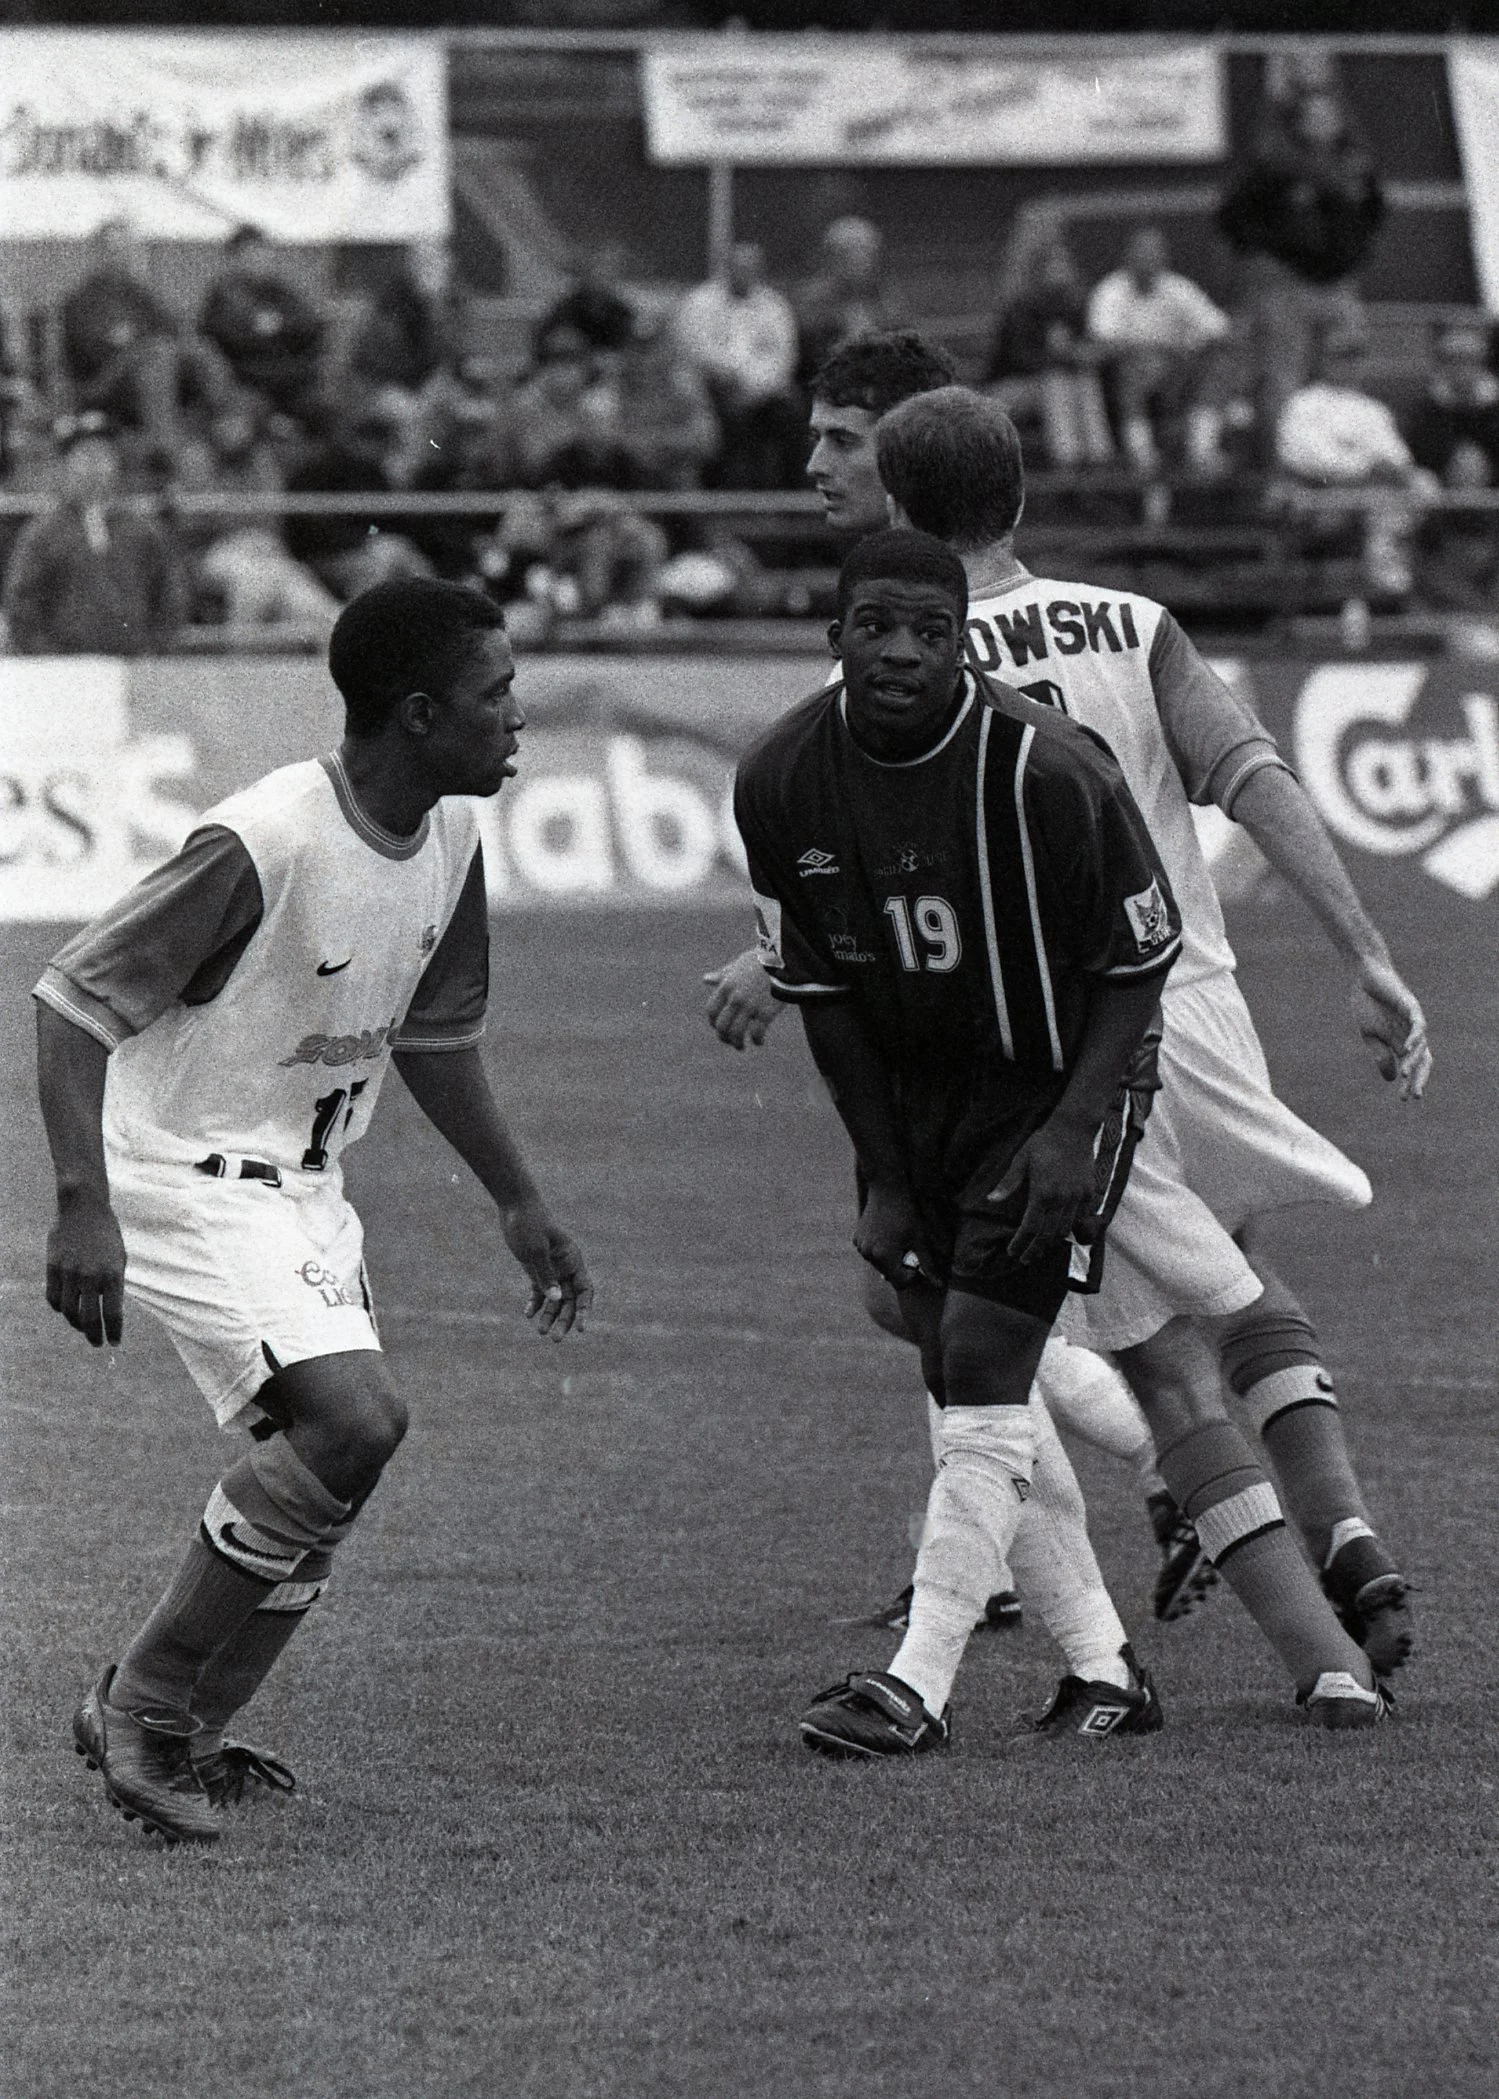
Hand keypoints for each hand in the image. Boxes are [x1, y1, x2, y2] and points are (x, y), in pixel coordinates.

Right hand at [46, 1191, 125, 1347]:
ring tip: (83, 1327)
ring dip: (77, 1324)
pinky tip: (67, 1311)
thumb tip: (107, 1309)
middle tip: (97, 1343)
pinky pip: (53, 1298)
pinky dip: (60, 1309)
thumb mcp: (119, 1258)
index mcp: (112, 1274)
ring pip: (69, 1311)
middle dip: (94, 1336)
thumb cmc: (106, 1234)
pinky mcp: (53, 1268)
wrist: (83, 1208)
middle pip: (90, 1318)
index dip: (114, 1332)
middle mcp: (90, 1277)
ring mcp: (69, 1273)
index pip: (113, 1314)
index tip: (114, 1342)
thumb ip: (114, 1283)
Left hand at [500, 1199, 592, 1338]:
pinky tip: (528, 1314)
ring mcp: (551, 1269)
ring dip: (549, 1315)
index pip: (585, 1290)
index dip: (586, 1310)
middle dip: (565, 1320)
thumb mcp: (535, 1250)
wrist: (514, 1206)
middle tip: (555, 1339)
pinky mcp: (536, 1269)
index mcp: (572, 1259)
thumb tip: (556, 1299)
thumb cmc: (528, 1224)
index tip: (582, 1328)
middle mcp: (565, 1266)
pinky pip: (539, 1291)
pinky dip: (535, 1303)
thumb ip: (545, 1274)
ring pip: (555, 1298)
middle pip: (570, 1299)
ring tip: (541, 1332)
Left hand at [703, 948, 780, 1050]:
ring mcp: (750, 1006)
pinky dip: (757, 1041)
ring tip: (741, 1047)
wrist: (785, 958)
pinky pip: (757, 1033)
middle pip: (722, 1025)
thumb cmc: (762, 960)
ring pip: (736, 1033)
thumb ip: (722, 975)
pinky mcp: (766, 1012)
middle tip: (730, 1041)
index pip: (711, 1011)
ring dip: (737, 1044)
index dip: (714, 1022)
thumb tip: (706, 979)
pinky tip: (760, 1042)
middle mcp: (735, 998)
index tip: (719, 1028)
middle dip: (724, 1037)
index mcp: (726, 986)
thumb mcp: (738, 965)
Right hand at [853, 1184, 938, 1288]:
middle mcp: (868, 1255)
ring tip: (897, 1238)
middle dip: (900, 1265)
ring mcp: (860, 1247)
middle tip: (908, 1245)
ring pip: (879, 1264)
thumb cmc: (906, 1213)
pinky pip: (870, 1253)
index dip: (912, 1273)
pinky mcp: (856, 1239)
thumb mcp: (919, 1238)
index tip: (916, 1257)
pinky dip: (879, 1249)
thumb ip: (927, 1264)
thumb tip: (939, 1285)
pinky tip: (886, 1233)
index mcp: (884, 1257)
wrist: (886, 1189)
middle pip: (889, 1273)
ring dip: (889, 1257)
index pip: (900, 1282)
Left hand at [988, 1119, 1098, 1265]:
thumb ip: (1008, 1183)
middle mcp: (1061, 1199)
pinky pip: (1080, 1219)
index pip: (1030, 1226)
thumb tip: (991, 1200)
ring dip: (1052, 1243)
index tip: (1013, 1251)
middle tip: (1025, 1259)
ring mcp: (1077, 1197)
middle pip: (1048, 1234)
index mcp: (1042, 1192)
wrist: (1073, 1129)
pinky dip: (1071, 1230)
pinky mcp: (1088, 1193)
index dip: (1021, 1242)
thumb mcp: (1021, 1159)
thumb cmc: (1043, 1143)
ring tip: (1041, 1250)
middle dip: (1035, 1250)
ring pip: (1065, 1229)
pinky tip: (1062, 1234)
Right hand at [1351, 956, 1430, 1100]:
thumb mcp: (1371, 1035)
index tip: (1402, 1100)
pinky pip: (1418, 1025)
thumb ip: (1381, 1055)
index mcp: (1401, 1041)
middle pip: (1422, 1060)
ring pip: (1420, 1046)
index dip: (1408, 1083)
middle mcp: (1411, 1033)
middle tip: (1414, 1096)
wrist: (1364, 976)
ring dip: (1413, 1062)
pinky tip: (1408, 1048)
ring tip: (1405, 1077)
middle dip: (1419, 1078)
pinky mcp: (1411, 1007)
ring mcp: (1414, 1020)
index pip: (1410, 1067)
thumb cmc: (1367, 1003)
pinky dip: (1415, 1038)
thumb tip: (1392, 1079)